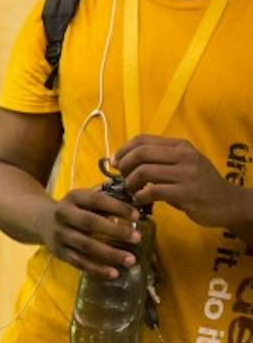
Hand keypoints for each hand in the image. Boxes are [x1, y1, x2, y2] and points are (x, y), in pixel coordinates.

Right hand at [38, 184, 139, 278]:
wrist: (41, 221)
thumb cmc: (75, 209)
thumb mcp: (84, 199)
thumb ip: (105, 198)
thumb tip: (136, 199)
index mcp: (73, 198)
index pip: (96, 200)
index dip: (117, 207)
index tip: (137, 216)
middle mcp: (63, 214)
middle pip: (89, 222)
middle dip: (115, 231)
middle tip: (137, 238)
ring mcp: (60, 234)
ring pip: (85, 245)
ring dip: (109, 253)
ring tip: (130, 260)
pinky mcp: (59, 252)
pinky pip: (79, 262)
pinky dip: (96, 269)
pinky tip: (114, 274)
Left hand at [115, 134, 252, 233]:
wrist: (228, 203)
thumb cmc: (198, 183)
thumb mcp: (182, 163)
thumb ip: (158, 159)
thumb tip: (121, 160)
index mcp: (180, 145)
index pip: (143, 139)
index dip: (123, 150)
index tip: (114, 162)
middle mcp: (184, 156)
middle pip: (141, 153)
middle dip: (124, 165)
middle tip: (121, 177)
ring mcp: (186, 174)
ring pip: (144, 172)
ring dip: (130, 182)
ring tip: (131, 190)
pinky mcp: (186, 193)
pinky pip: (153, 191)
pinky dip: (140, 196)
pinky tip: (139, 200)